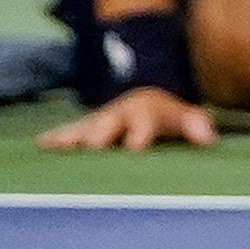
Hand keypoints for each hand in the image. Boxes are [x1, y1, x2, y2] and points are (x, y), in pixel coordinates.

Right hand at [39, 85, 217, 150]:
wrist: (144, 100)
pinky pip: (67, 131)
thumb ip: (195, 125)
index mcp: (146, 113)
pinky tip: (41, 145)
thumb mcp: (184, 117)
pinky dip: (56, 137)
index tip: (134, 148)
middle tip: (91, 145)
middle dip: (100, 133)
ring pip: (83, 127)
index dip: (140, 134)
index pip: (144, 123)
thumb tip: (208, 139)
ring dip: (71, 136)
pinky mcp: (83, 127)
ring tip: (56, 145)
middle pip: (108, 124)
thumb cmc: (166, 117)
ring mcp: (98, 120)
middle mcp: (119, 115)